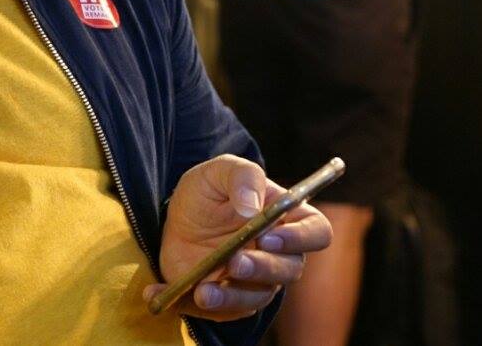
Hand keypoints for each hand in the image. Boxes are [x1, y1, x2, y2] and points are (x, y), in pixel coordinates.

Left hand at [144, 155, 332, 321]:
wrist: (176, 218)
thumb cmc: (209, 191)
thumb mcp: (219, 170)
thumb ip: (241, 177)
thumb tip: (251, 208)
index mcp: (287, 219)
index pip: (316, 232)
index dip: (300, 238)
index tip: (269, 236)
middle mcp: (278, 254)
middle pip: (289, 269)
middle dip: (263, 268)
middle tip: (236, 261)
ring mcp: (255, 281)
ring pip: (257, 296)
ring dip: (232, 295)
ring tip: (203, 289)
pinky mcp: (229, 300)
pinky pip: (218, 311)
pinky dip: (191, 306)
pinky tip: (165, 295)